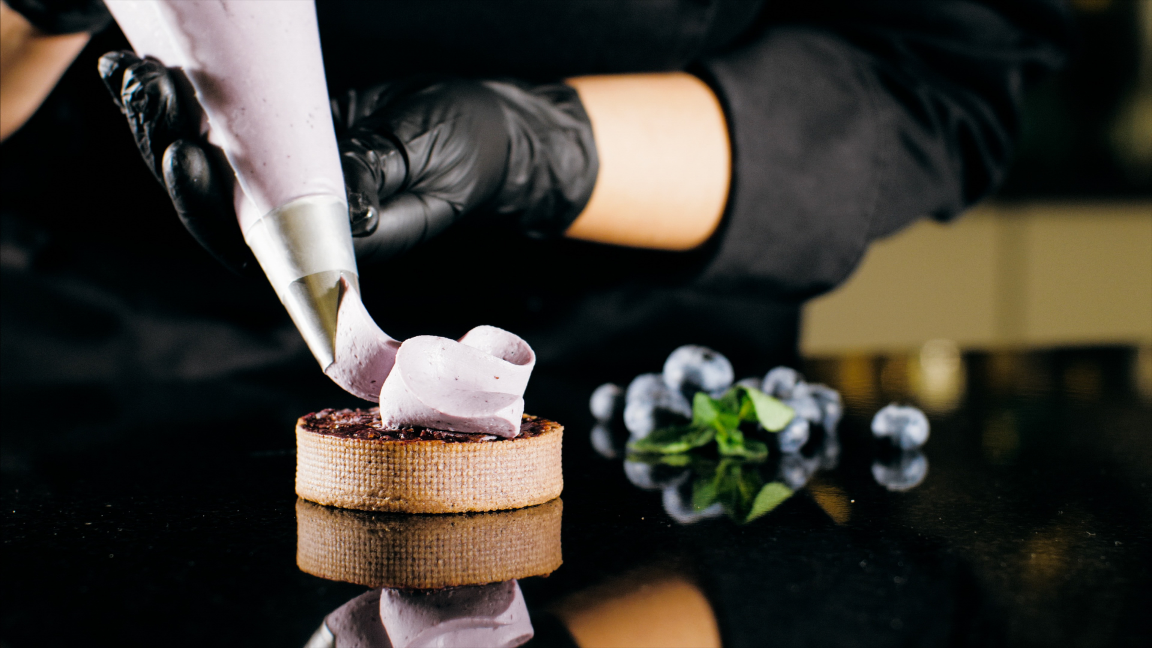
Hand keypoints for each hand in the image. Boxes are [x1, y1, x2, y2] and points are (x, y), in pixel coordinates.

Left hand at [98, 51, 598, 269]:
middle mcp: (295, 221)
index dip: (207, 205)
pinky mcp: (282, 138)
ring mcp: (284, 178)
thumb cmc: (470, 159)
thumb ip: (379, 180)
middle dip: (167, 147)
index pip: (250, 240)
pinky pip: (223, 124)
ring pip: (205, 162)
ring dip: (162, 121)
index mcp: (327, 245)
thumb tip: (343, 205)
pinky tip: (148, 67)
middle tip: (150, 91)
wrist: (488, 131)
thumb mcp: (428, 167)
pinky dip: (185, 100)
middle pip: (209, 201)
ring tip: (135, 75)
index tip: (188, 155)